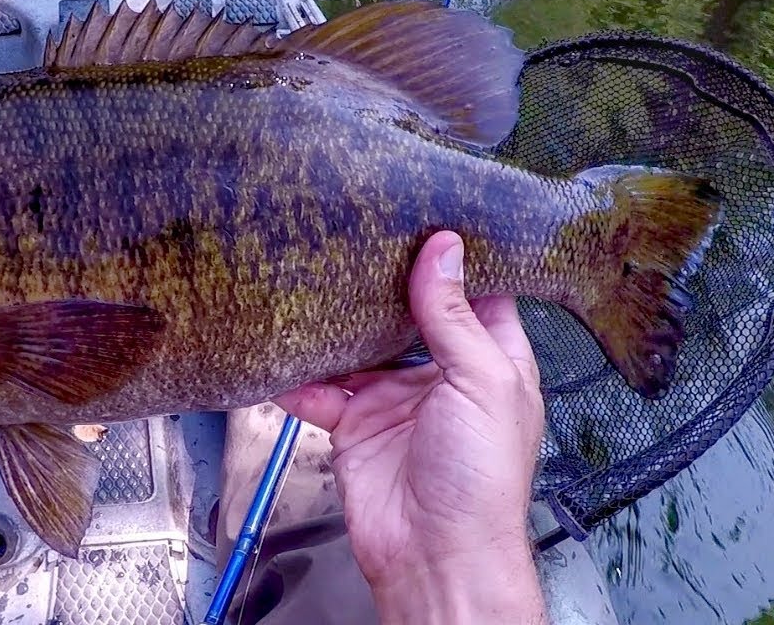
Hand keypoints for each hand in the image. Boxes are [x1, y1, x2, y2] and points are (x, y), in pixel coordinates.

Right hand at [275, 231, 546, 623]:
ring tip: (311, 282)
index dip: (456, 260)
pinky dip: (298, 378)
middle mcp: (442, 376)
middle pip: (409, 315)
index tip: (428, 217)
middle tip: (357, 235)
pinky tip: (283, 357)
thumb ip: (456, 316)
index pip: (477, 295)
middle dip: (384, 282)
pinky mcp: (355, 427)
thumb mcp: (481, 382)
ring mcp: (395, 401)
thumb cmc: (482, 481)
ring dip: (337, 326)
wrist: (434, 556)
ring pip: (358, 349)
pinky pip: (320, 393)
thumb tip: (444, 251)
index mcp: (490, 361)